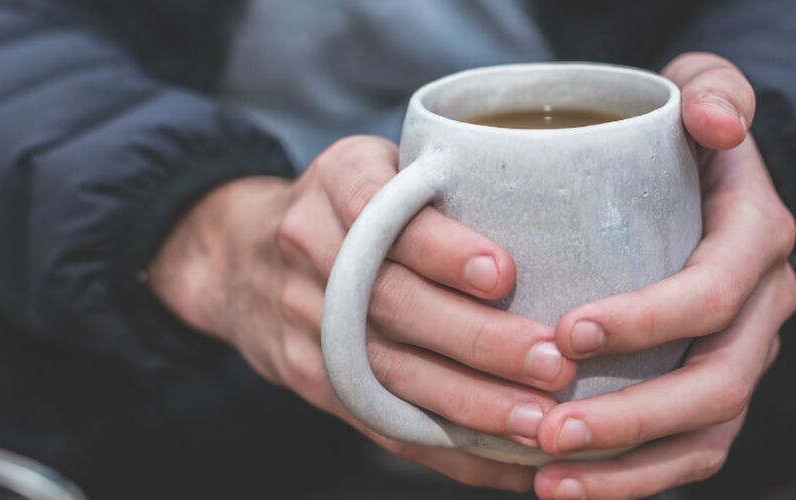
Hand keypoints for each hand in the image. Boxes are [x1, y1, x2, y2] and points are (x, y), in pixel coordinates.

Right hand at [149, 136, 579, 492]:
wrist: (240, 258)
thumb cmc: (351, 203)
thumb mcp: (381, 163)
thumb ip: (444, 180)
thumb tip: (555, 211)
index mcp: (338, 184)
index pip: (388, 215)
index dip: (443, 249)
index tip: (503, 274)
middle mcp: (313, 252)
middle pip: (394, 305)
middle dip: (478, 341)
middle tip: (550, 363)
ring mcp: (307, 324)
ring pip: (390, 374)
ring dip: (471, 405)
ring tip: (539, 421)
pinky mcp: (316, 381)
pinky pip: (384, 424)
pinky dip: (450, 451)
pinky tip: (507, 463)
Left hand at [532, 53, 795, 498]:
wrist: (708, 181)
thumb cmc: (687, 135)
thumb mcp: (706, 88)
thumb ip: (715, 91)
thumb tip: (715, 123)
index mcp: (760, 241)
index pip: (713, 292)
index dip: (648, 320)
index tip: (567, 331)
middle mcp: (763, 310)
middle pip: (717, 384)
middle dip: (634, 416)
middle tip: (550, 428)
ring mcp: (744, 358)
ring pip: (706, 436)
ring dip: (628, 469)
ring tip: (547, 481)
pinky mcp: (717, 394)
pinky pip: (687, 454)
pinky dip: (630, 482)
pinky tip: (560, 489)